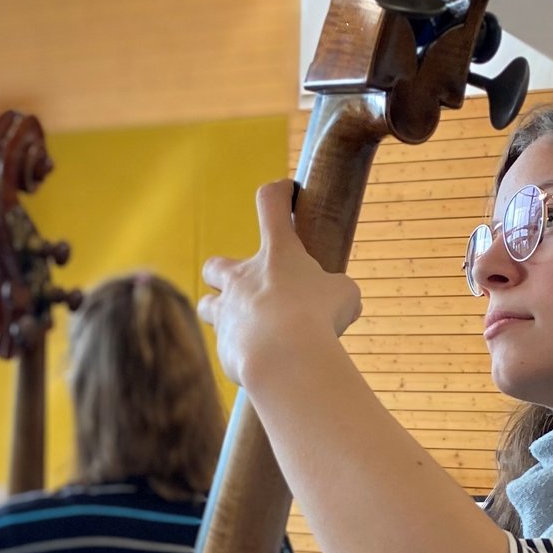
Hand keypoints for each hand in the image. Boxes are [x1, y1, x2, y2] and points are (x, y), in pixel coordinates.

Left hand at [198, 180, 361, 385]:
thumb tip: (345, 304)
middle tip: (248, 285)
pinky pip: (225, 344)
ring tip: (246, 325)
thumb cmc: (318, 317)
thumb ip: (338, 291)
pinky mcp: (223, 345)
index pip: (271, 203)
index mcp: (277, 253)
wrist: (285, 358)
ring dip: (222, 311)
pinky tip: (260, 359)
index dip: (279, 194)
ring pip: (207, 305)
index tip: (287, 192)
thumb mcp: (343, 295)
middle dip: (225, 273)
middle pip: (215, 265)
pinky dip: (238, 348)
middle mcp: (243, 277)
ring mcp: (227, 311)